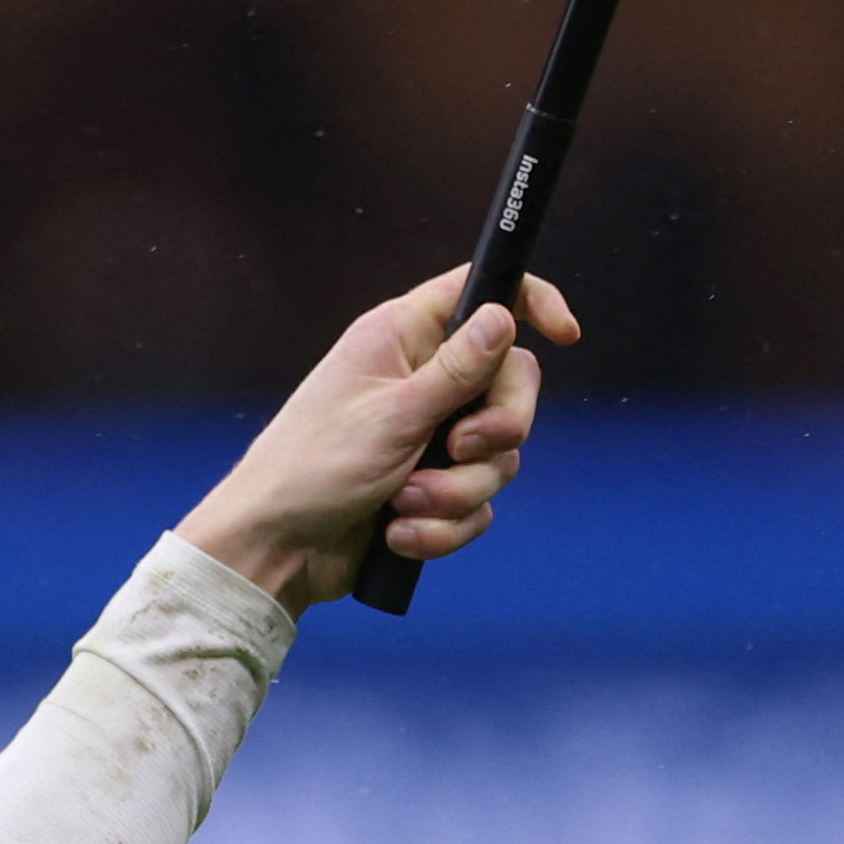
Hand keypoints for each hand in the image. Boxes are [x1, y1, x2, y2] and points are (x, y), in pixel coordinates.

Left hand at [176, 268, 568, 614]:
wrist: (277, 551)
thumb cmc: (312, 470)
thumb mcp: (391, 415)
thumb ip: (456, 371)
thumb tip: (503, 315)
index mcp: (400, 340)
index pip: (479, 292)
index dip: (529, 303)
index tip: (565, 334)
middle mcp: (419, 381)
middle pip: (511, 383)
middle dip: (500, 426)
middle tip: (463, 447)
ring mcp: (428, 438)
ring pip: (498, 454)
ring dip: (456, 490)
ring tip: (404, 502)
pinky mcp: (430, 489)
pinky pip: (476, 504)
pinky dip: (443, 525)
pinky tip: (397, 536)